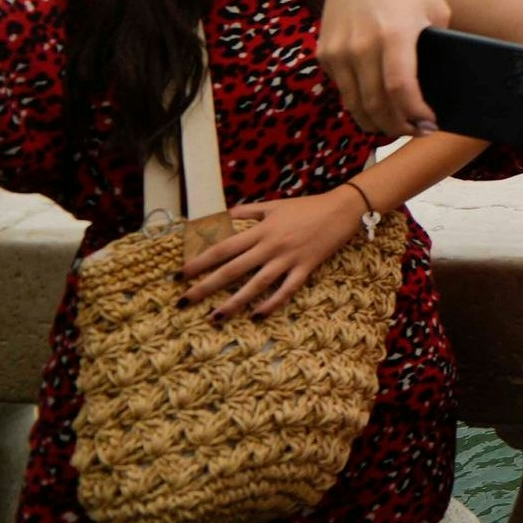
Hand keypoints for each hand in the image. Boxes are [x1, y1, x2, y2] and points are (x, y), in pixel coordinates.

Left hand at [178, 189, 368, 318]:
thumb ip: (247, 212)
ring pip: (256, 285)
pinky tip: (256, 316)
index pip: (222, 248)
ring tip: (214, 317)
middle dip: (205, 287)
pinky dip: (271, 304)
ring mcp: (288, 259)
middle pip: (232, 270)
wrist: (343, 209)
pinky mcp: (306, 268)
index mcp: (260, 230)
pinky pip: (286, 290)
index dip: (199, 262)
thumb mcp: (274, 205)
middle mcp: (270, 246)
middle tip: (184, 301)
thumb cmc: (306, 206)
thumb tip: (221, 217)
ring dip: (234, 302)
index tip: (179, 275)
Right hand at [318, 0, 456, 137]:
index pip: (402, 89)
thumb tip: (436, 93)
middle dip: (399, 126)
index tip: (431, 125)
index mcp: (394, 33)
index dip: (416, 115)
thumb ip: (436, 51)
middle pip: (377, 104)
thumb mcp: (437, 13)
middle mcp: (361, 43)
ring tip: (398, 127)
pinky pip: (342, 88)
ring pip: (354, 104)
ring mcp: (338, 49)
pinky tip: (378, 106)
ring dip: (377, 123)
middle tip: (417, 132)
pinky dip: (359, 103)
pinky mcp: (324, 51)